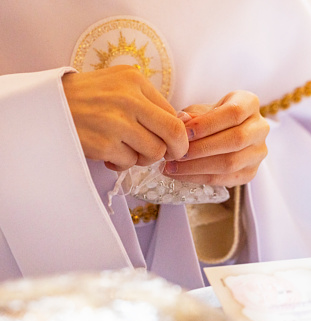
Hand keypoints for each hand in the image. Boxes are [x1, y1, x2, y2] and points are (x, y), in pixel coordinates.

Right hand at [62, 65, 188, 170]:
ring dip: (144, 158)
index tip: (173, 142)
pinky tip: (109, 154)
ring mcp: (116, 122)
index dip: (178, 133)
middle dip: (176, 150)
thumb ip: (147, 102)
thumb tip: (180, 124)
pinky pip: (129, 162)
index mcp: (135, 81)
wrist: (45, 105)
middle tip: (169, 155)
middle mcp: (128, 99)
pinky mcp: (103, 144)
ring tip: (127, 151)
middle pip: (173, 133)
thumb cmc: (85, 97)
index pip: (173, 113)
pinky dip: (122, 163)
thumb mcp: (119, 85)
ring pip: (154, 152)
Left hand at [163, 90, 269, 186]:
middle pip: (236, 140)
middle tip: (176, 154)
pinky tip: (181, 175)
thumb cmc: (210, 118)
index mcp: (250, 103)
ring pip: (232, 163)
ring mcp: (258, 152)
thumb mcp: (200, 110)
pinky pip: (226, 179)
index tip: (184, 133)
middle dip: (202, 148)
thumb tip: (182, 121)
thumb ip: (191, 115)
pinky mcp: (251, 172)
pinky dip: (200, 178)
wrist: (223, 134)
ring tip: (173, 167)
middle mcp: (260, 127)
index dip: (208, 124)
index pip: (234, 113)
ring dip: (198, 166)